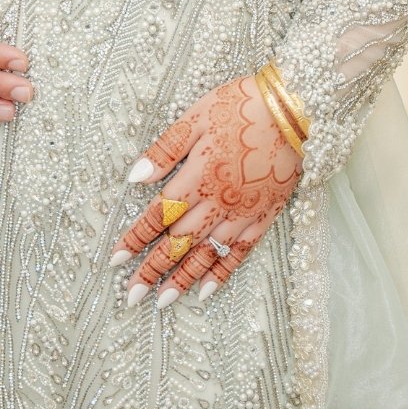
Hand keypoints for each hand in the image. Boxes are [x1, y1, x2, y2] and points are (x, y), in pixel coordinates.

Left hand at [111, 75, 300, 306]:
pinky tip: (206, 291)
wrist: (293, 111)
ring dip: (181, 279)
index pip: (158, 215)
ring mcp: (242, 213)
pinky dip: (222, 273)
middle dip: (152, 268)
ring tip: (161, 302)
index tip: (114, 259)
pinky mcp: (264, 217)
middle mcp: (217, 202)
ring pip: (206, 254)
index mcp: (197, 176)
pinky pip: (240, 253)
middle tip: (130, 295)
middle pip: (178, 242)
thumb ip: (166, 150)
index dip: (135, 238)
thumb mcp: (196, 117)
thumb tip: (135, 177)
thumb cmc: (240, 106)